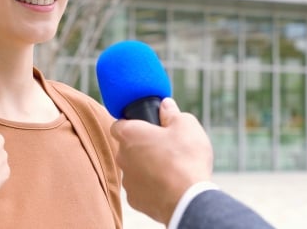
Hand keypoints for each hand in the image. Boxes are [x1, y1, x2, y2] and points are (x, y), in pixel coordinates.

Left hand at [110, 98, 212, 224]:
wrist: (189, 200)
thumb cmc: (186, 158)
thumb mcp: (185, 125)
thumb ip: (171, 112)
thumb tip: (165, 105)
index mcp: (130, 135)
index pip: (118, 125)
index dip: (131, 123)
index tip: (146, 126)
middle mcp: (122, 157)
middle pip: (127, 147)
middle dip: (142, 146)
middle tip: (164, 146)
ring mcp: (127, 181)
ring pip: (134, 169)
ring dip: (146, 167)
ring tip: (170, 168)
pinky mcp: (135, 200)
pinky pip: (141, 188)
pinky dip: (151, 186)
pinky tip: (168, 185)